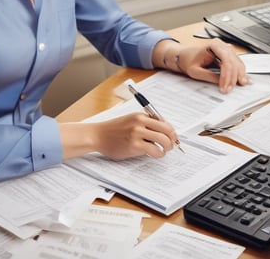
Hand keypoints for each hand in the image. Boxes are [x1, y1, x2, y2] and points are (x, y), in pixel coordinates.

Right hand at [60, 113, 176, 159]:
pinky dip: (159, 154)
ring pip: (163, 140)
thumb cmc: (113, 130)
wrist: (97, 135)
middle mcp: (140, 122)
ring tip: (164, 150)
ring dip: (167, 147)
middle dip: (172, 139)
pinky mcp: (134, 145)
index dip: (171, 130)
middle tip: (171, 145)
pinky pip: (154, 150)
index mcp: (140, 115)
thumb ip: (145, 123)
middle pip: (167, 129)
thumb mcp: (130, 120)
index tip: (172, 136)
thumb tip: (163, 131)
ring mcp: (137, 134)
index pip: (163, 121)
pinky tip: (156, 154)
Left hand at [177, 38, 249, 92]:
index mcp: (214, 45)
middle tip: (228, 90)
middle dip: (232, 78)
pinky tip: (243, 80)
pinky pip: (237, 65)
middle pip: (233, 63)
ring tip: (236, 87)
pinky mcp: (229, 56)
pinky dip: (240, 74)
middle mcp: (222, 45)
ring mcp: (227, 50)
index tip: (223, 86)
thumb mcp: (195, 71)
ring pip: (238, 64)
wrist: (186, 57)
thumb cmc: (189, 61)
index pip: (225, 60)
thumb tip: (221, 82)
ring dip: (238, 77)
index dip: (227, 75)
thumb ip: (209, 76)